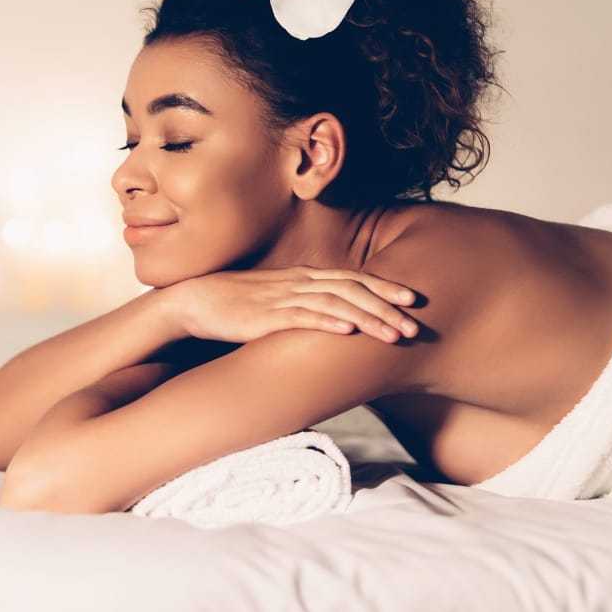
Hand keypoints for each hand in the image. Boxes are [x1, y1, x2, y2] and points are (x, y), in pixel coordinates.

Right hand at [167, 265, 418, 344]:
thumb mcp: (279, 302)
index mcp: (303, 277)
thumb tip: (335, 320)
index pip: (352, 278)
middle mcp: (299, 282)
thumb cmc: (237, 305)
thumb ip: (306, 306)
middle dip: (386, 306)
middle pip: (352, 289)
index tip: (413, 299)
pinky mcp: (265, 315)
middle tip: (415, 324)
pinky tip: (348, 330)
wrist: (196, 301)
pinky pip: (301, 316)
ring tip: (393, 334)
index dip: (384, 287)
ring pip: (335, 302)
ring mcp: (282, 297)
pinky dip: (327, 321)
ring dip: (368, 317)